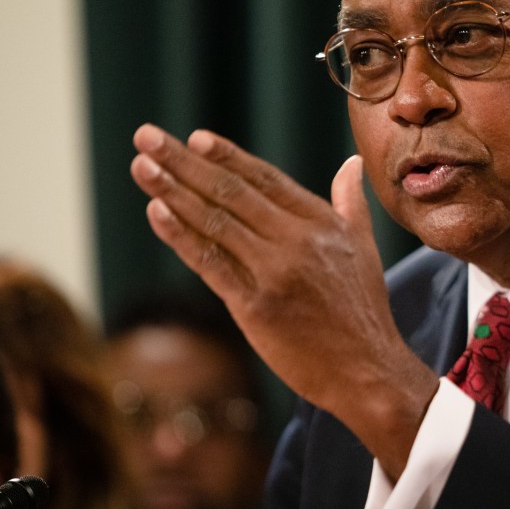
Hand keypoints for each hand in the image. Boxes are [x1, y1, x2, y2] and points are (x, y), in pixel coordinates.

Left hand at [130, 124, 436, 477]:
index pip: (265, 179)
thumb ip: (350, 203)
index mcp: (322, 223)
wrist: (368, 371)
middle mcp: (297, 241)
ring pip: (214, 223)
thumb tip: (350, 163)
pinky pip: (210, 263)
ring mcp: (274, 273)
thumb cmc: (364, 311)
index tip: (194, 138)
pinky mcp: (255, 307)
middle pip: (231, 192)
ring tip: (141, 166)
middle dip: (184, 162)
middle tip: (147, 137)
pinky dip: (180, 236)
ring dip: (172, 191)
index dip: (227, 157)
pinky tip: (156, 212)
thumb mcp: (364, 248)